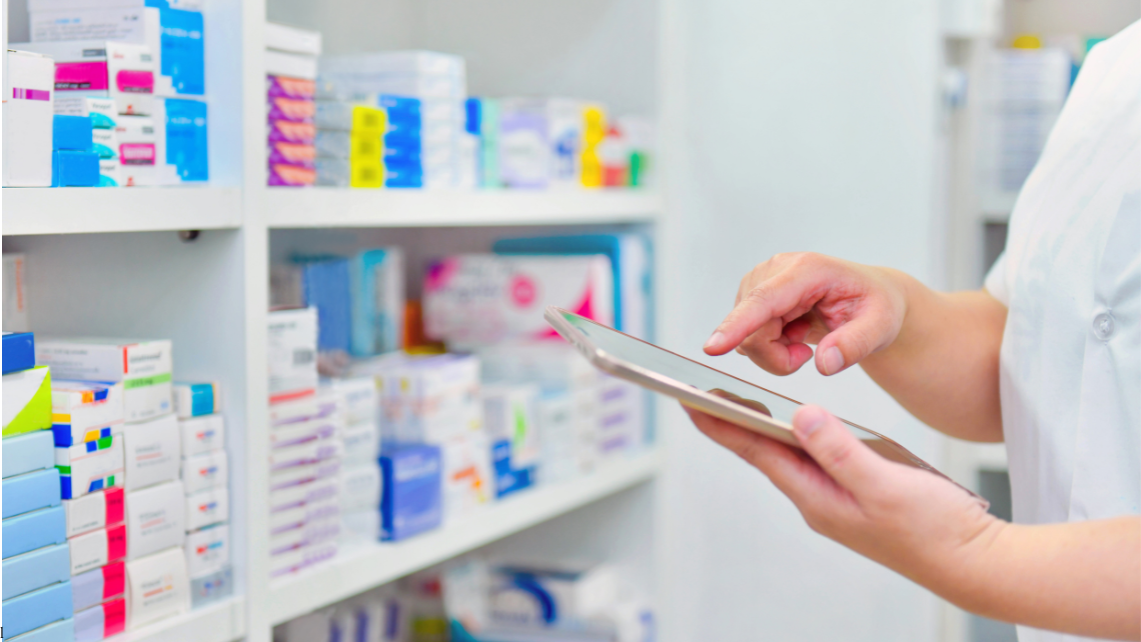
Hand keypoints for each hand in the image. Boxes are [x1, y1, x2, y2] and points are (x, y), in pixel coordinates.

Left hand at [684, 403, 1001, 595]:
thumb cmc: (935, 530)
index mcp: (818, 497)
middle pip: (764, 453)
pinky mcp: (855, 496)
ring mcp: (836, 500)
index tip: (689, 401)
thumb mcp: (885, 484)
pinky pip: (813, 461)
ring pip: (788, 457)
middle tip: (698, 394)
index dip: (721, 424)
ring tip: (733, 404)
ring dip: (760, 430)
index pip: (757, 452)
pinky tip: (795, 428)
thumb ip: (840, 450)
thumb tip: (801, 416)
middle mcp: (819, 500)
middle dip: (731, 423)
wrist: (975, 562)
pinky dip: (796, 439)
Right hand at [702, 253, 911, 375]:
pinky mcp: (753, 295)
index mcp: (808, 270)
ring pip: (746, 336)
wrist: (870, 297)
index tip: (713, 347)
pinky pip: (746, 337)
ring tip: (805, 338)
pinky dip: (770, 347)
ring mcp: (760, 281)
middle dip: (777, 357)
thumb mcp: (881, 326)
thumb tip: (824, 364)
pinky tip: (792, 333)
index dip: (737, 325)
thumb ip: (856, 345)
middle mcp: (776, 269)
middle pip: (752, 329)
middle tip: (809, 356)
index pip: (764, 300)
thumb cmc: (876, 306)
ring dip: (774, 352)